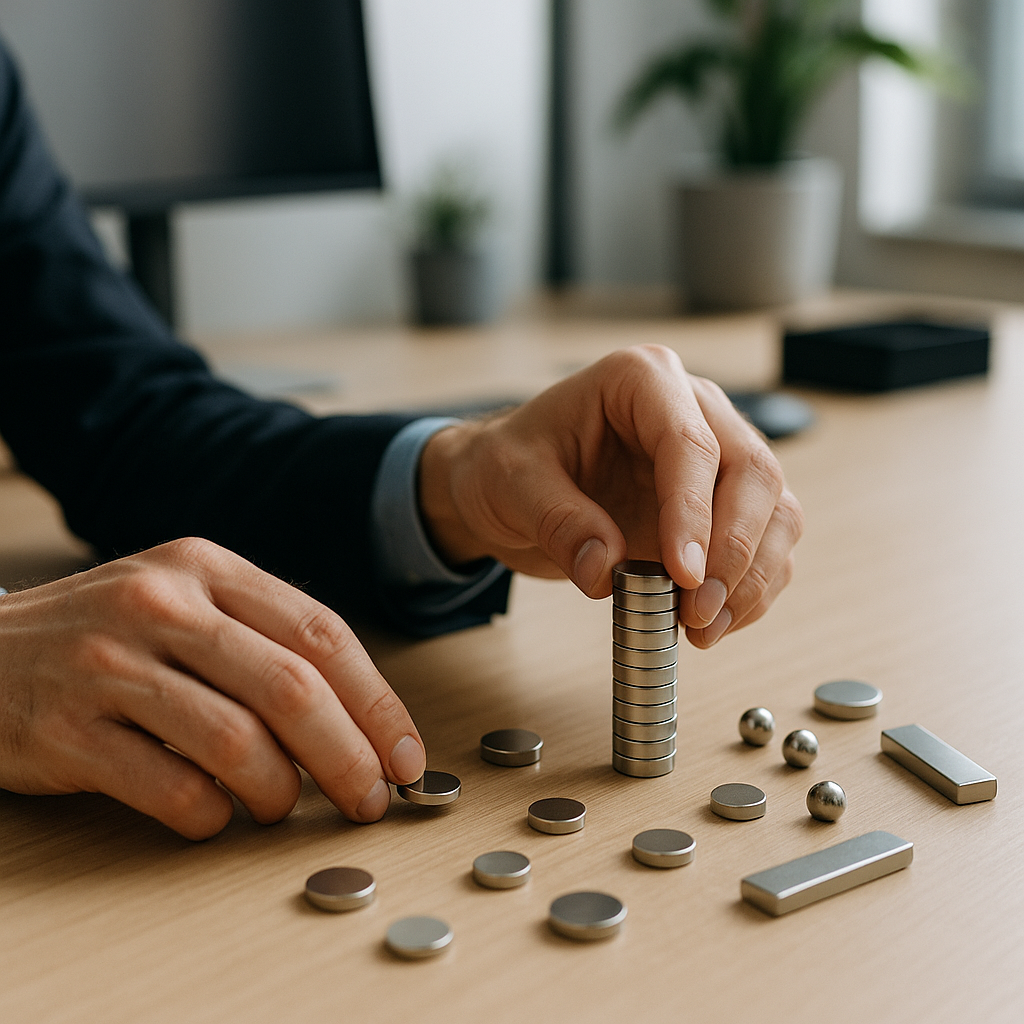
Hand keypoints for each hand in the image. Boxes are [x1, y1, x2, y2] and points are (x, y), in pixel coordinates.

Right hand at [0, 538, 424, 838]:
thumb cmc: (106, 634)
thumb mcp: (185, 602)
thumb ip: (264, 640)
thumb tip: (359, 718)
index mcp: (207, 568)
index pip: (322, 634)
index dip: (378, 702)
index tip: (406, 755)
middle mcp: (163, 606)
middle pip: (293, 690)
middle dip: (349, 757)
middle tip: (370, 799)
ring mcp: (111, 665)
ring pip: (238, 743)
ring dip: (281, 793)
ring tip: (283, 809)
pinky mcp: (69, 731)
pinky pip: (173, 789)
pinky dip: (212, 817)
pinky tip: (216, 815)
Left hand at [418, 345, 802, 647]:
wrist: (511, 485)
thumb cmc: (509, 464)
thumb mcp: (510, 484)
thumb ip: (556, 521)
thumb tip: (606, 571)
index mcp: (641, 379)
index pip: (690, 443)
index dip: (693, 512)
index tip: (683, 574)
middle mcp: (693, 409)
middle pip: (753, 473)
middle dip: (735, 551)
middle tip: (696, 610)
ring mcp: (716, 457)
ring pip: (775, 510)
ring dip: (752, 577)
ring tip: (703, 628)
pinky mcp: (722, 506)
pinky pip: (766, 545)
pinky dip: (751, 590)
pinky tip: (712, 624)